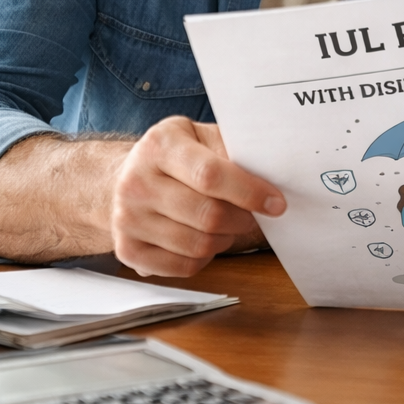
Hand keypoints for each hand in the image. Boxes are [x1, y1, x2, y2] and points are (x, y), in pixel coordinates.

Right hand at [112, 116, 285, 277]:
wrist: (129, 175)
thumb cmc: (179, 155)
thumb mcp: (202, 136)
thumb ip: (232, 151)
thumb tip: (272, 175)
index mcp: (160, 145)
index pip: (210, 175)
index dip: (249, 192)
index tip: (276, 203)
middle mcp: (136, 182)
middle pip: (208, 216)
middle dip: (243, 219)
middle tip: (252, 214)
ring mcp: (127, 219)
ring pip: (198, 245)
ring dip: (226, 238)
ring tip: (228, 224)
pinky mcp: (127, 250)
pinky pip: (183, 266)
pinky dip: (206, 257)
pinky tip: (206, 238)